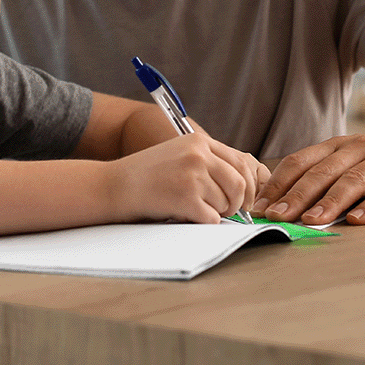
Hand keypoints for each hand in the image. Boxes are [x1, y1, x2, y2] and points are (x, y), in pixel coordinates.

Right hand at [108, 134, 267, 223]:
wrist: (115, 184)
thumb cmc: (147, 174)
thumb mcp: (179, 153)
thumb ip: (208, 161)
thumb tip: (242, 183)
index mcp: (200, 141)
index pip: (241, 162)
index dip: (249, 185)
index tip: (246, 199)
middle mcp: (199, 155)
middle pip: (240, 184)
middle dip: (238, 203)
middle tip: (228, 212)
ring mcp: (193, 176)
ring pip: (226, 204)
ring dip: (216, 213)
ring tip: (195, 209)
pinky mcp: (186, 198)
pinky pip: (211, 219)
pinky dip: (204, 223)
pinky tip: (186, 215)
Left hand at [252, 132, 364, 224]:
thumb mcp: (353, 161)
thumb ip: (324, 178)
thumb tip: (282, 205)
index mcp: (338, 146)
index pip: (301, 162)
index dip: (278, 185)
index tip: (259, 208)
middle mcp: (359, 148)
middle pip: (322, 173)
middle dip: (296, 196)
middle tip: (277, 217)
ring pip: (353, 180)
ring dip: (330, 202)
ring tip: (311, 220)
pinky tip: (358, 221)